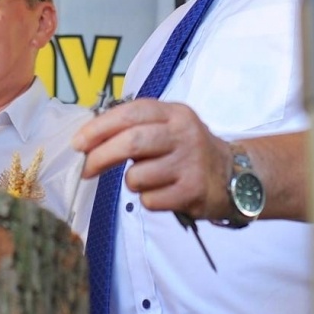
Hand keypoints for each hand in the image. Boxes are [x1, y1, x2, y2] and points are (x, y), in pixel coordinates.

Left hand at [72, 99, 233, 219]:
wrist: (235, 176)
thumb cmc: (189, 150)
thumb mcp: (170, 126)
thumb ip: (136, 127)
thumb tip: (89, 141)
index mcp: (174, 113)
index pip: (131, 113)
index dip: (100, 127)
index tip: (78, 143)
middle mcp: (183, 134)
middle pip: (132, 142)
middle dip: (101, 156)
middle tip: (86, 169)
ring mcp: (189, 163)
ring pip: (137, 176)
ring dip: (132, 182)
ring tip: (148, 179)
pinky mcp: (192, 191)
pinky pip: (150, 200)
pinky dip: (148, 199)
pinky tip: (164, 192)